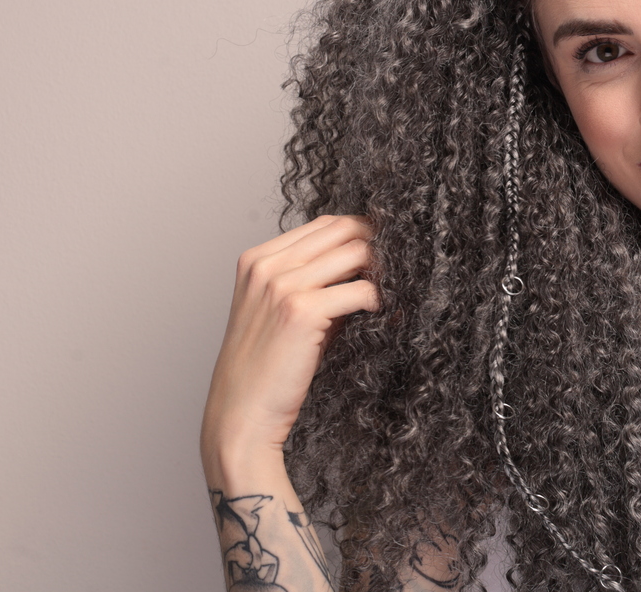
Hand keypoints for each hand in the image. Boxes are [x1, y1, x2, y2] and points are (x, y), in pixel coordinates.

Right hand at [201, 214, 378, 471]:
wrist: (241, 416)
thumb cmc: (267, 369)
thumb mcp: (283, 311)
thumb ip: (316, 281)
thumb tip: (368, 263)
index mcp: (256, 260)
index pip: (324, 223)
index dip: (359, 232)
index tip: (383, 248)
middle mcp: (267, 266)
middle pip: (342, 229)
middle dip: (376, 242)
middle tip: (399, 264)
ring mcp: (282, 286)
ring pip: (356, 252)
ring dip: (381, 269)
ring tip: (393, 289)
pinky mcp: (302, 311)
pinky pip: (361, 290)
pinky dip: (378, 299)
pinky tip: (381, 314)